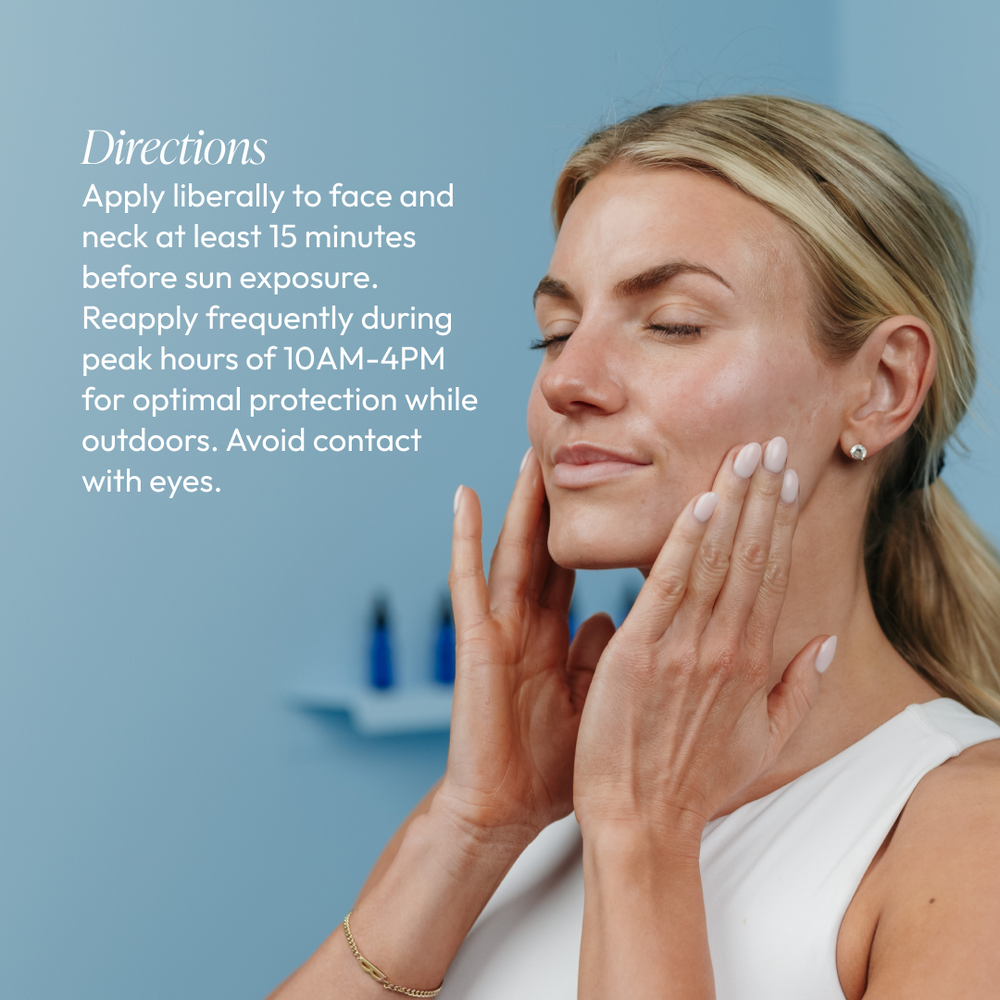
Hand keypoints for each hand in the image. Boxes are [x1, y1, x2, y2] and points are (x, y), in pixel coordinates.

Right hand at [437, 450, 615, 842]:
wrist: (505, 811)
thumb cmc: (550, 766)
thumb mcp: (590, 703)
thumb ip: (597, 657)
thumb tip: (611, 616)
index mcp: (554, 638)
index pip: (577, 570)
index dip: (594, 531)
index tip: (620, 491)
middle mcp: (526, 625)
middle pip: (548, 549)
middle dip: (559, 503)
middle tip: (576, 451)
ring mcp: (498, 629)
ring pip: (512, 552)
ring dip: (520, 505)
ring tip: (529, 455)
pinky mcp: (475, 643)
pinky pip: (468, 583)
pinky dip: (462, 539)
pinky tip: (463, 498)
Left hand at [573, 438, 832, 842]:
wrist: (643, 820)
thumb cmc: (696, 781)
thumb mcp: (764, 740)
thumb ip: (799, 688)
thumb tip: (823, 641)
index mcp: (753, 661)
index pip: (773, 574)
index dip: (781, 522)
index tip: (788, 479)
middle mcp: (727, 647)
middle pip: (752, 555)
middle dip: (764, 496)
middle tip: (771, 442)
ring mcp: (686, 648)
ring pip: (717, 561)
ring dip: (733, 502)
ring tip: (743, 454)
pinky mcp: (641, 654)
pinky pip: (668, 586)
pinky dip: (686, 542)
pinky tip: (700, 501)